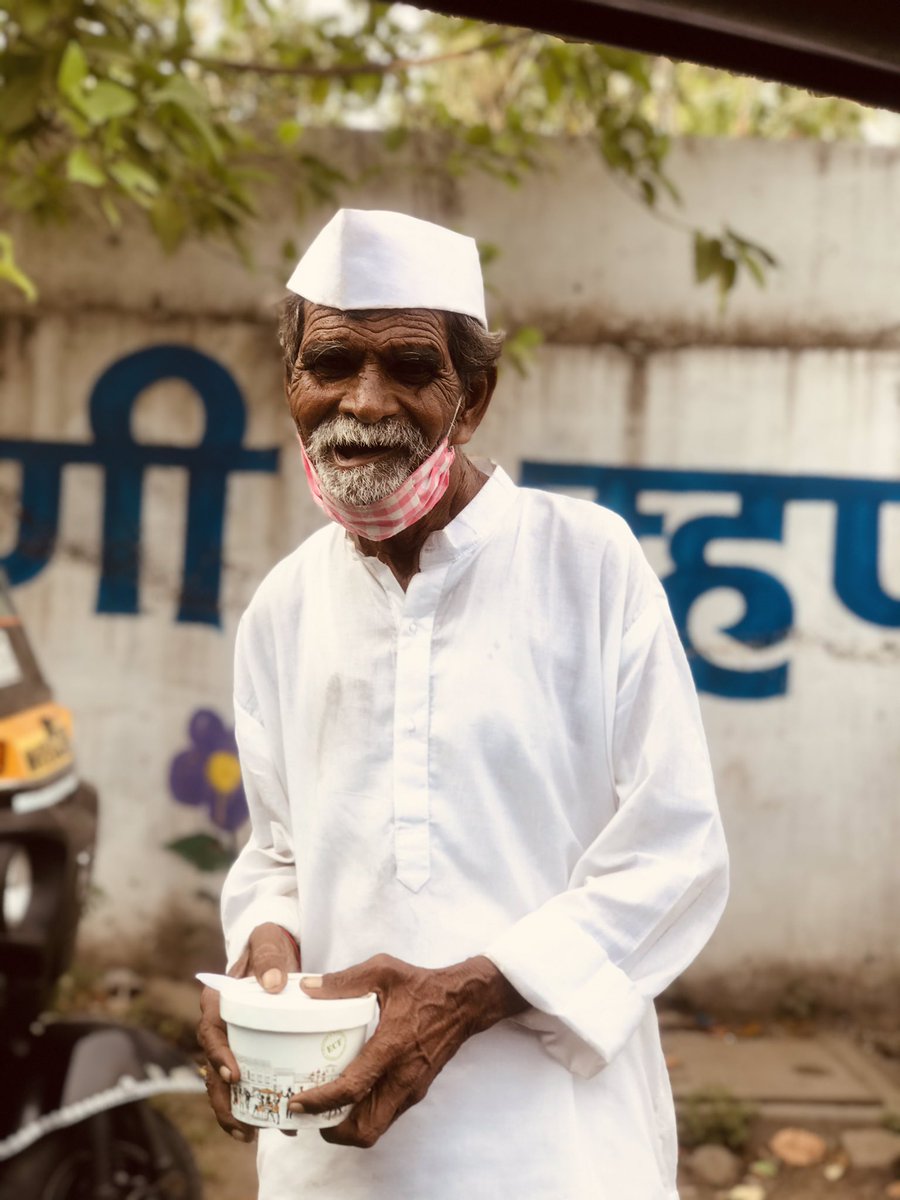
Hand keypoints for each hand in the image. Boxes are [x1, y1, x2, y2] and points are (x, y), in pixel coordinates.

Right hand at [197, 922, 300, 1141]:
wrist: (276, 952)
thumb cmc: (269, 946)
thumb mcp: (268, 943)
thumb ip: (268, 958)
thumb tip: (272, 984)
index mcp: (217, 1000)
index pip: (210, 1032)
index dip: (218, 1057)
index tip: (233, 1077)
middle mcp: (219, 1025)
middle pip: (212, 1068)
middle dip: (222, 1101)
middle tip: (242, 1125)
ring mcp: (231, 1040)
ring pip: (223, 1082)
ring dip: (234, 1110)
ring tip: (251, 1135)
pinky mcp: (246, 1050)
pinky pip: (241, 1081)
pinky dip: (248, 1104)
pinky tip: (264, 1124)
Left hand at [287, 953, 525, 1148]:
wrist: (464, 1002)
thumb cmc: (423, 986)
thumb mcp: (383, 972)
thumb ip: (344, 981)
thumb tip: (308, 989)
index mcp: (392, 1046)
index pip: (352, 1088)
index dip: (320, 1102)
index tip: (295, 1103)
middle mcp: (402, 1076)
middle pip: (364, 1129)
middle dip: (331, 1130)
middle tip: (307, 1114)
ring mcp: (411, 1088)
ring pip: (375, 1128)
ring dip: (346, 1128)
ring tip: (321, 1109)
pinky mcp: (415, 1090)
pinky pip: (385, 1116)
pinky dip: (362, 1115)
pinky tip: (346, 1096)